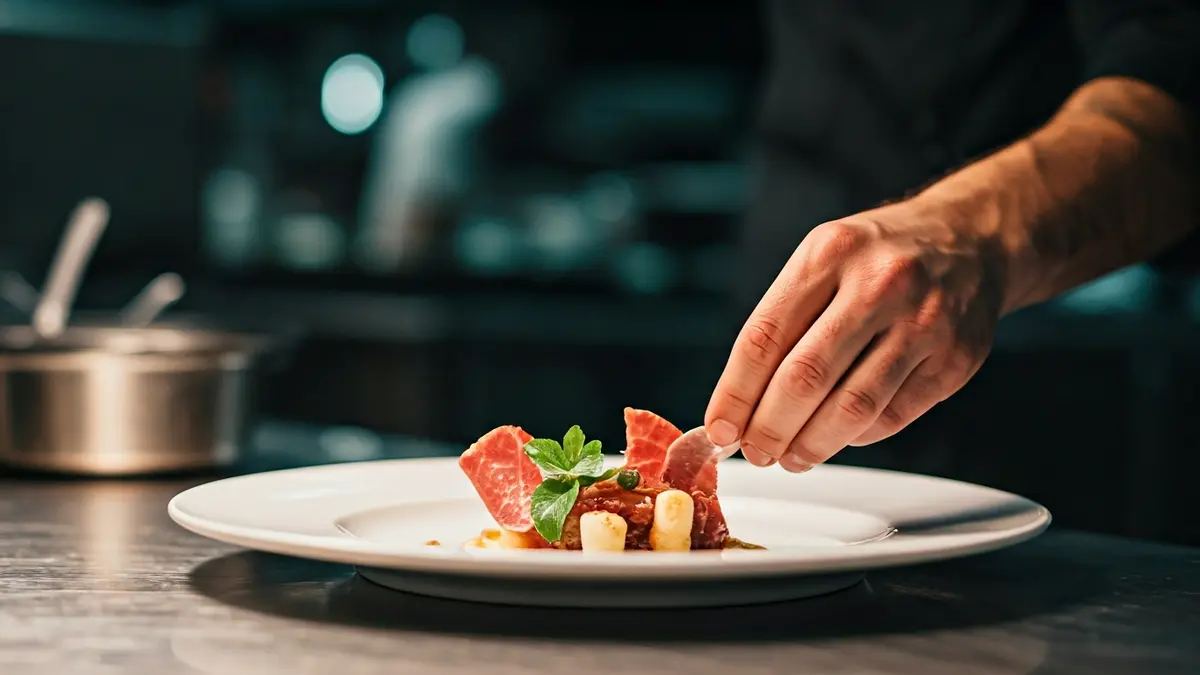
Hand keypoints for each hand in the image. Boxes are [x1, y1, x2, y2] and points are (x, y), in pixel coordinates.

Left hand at [705, 201, 1006, 471]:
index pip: (764, 337)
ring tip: (791, 457)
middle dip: (770, 428)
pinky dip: (856, 436)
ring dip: (811, 445)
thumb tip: (740, 407)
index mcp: (830, 253)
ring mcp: (923, 322)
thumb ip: (783, 323)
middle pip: (805, 377)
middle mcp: (880, 283)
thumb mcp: (823, 261)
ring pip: (852, 407)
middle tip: (755, 453)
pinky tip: (839, 436)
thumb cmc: (878, 259)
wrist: (970, 241)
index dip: (734, 393)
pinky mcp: (955, 361)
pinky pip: (892, 417)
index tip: (719, 428)